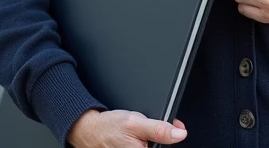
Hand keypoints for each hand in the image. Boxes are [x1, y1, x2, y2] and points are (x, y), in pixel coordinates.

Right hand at [67, 109, 186, 146]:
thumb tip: (180, 134)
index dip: (172, 135)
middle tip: (145, 129)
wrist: (89, 130)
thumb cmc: (108, 127)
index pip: (168, 146)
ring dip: (149, 139)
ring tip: (138, 134)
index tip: (174, 127)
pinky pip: (142, 145)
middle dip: (157, 137)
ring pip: (151, 145)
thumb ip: (158, 129)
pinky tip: (135, 138)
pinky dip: (142, 141)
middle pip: (158, 146)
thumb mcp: (135, 122)